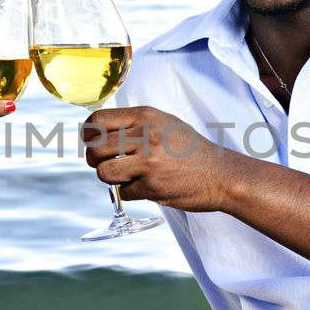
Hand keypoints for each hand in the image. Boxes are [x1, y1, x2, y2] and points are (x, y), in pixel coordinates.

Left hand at [82, 105, 232, 212]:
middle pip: (95, 149)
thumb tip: (98, 131)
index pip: (97, 121)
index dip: (88, 134)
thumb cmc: (191, 150)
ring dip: (110, 178)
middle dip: (94, 160)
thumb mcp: (165, 123)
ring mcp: (148, 161)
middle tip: (105, 163)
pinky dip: (131, 192)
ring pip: (103, 172)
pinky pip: (124, 192)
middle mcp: (145, 135)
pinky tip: (147, 186)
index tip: (91, 142)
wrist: (221, 175)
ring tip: (125, 176)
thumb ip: (135, 124)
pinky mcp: (152, 186)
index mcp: (146, 116)